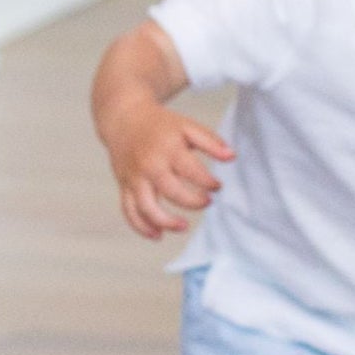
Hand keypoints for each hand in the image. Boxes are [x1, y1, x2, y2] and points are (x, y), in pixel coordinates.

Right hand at [111, 105, 234, 238]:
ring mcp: (134, 178)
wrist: (123, 119)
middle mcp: (149, 165)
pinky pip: (129, 211)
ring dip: (166, 222)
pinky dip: (141, 227)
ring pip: (146, 207)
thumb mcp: (186, 126)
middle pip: (171, 191)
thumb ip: (210, 141)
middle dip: (192, 202)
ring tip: (184, 226)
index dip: (208, 182)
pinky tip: (158, 235)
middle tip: (207, 202)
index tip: (217, 186)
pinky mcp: (124, 187)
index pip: (191, 171)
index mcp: (167, 148)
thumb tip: (232, 157)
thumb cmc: (160, 126)